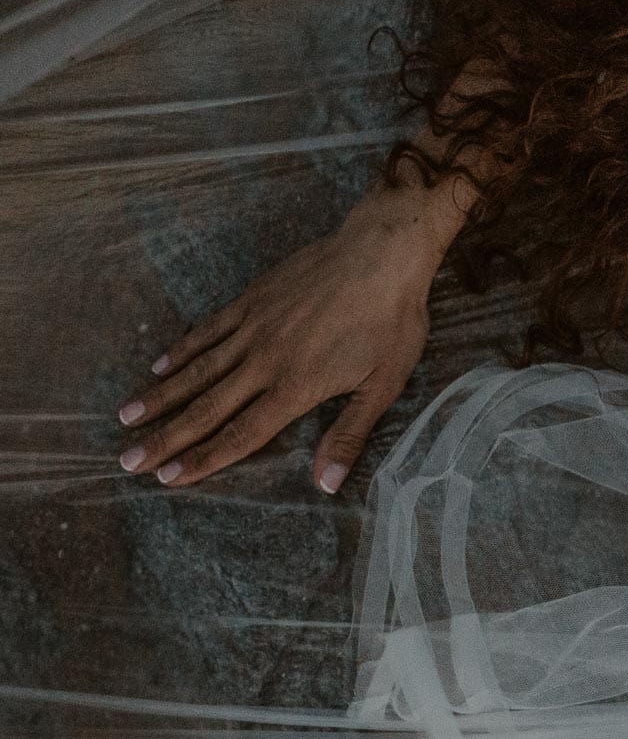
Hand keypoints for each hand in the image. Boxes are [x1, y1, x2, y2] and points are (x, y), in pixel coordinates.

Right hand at [114, 195, 442, 492]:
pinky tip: (158, 366)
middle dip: (166, 437)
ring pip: (197, 369)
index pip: (241, 433)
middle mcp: (264, 361)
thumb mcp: (384, 385)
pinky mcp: (251, 300)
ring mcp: (253, 327)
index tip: (167, 478)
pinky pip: (207, 330)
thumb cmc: (391, 322)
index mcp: (296, 387)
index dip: (204, 458)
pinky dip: (180, 350)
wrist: (381, 253)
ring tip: (126, 418)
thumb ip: (349, 434)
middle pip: (206, 407)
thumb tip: (325, 484)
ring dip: (160, 397)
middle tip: (127, 460)